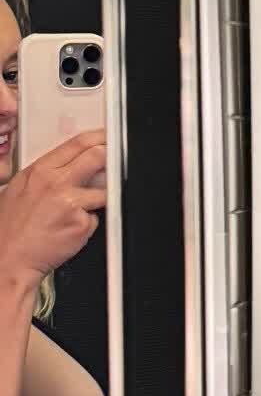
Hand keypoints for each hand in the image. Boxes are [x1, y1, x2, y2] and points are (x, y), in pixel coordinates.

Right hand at [0, 132, 106, 297]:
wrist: (8, 257)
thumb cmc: (11, 227)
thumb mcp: (21, 188)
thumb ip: (48, 173)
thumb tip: (73, 165)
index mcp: (40, 170)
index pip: (77, 143)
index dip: (98, 138)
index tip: (108, 138)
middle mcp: (56, 183)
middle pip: (97, 158)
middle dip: (110, 157)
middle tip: (114, 161)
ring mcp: (71, 204)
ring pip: (103, 191)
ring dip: (99, 199)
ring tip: (75, 212)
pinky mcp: (81, 224)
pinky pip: (96, 219)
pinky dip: (88, 224)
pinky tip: (69, 230)